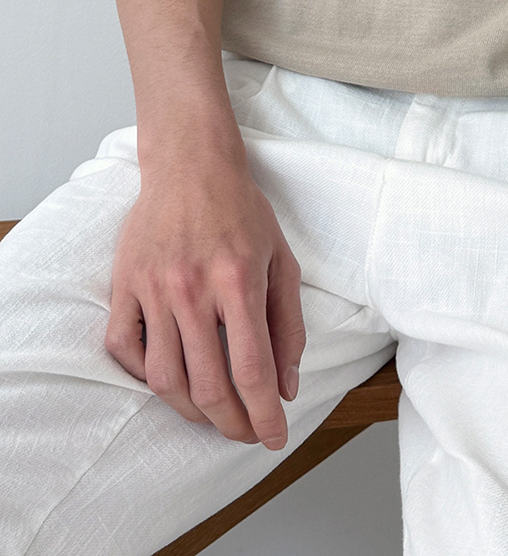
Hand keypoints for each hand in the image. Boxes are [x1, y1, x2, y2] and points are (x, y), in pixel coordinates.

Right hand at [104, 154, 305, 450]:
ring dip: (192, 412)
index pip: (251, 370)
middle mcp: (193, 290)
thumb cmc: (242, 211)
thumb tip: (287, 385)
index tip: (273, 437)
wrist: (191, 165)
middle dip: (232, 424)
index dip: (264, 415)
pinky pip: (125, 350)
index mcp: (238, 281)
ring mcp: (154, 289)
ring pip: (165, 379)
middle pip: (208, 386)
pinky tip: (171, 381)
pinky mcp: (125, 286)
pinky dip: (145, 377)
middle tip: (245, 433)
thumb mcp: (282, 259)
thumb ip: (287, 324)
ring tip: (213, 416)